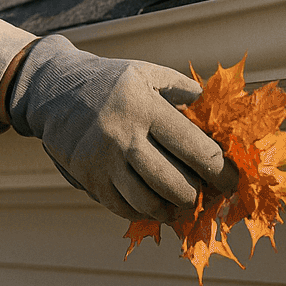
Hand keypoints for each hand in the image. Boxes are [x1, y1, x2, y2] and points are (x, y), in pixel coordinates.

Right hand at [5, 36, 233, 221]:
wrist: (52, 90)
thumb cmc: (108, 81)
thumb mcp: (145, 72)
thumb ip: (182, 89)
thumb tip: (215, 110)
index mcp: (144, 107)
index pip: (194, 149)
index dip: (221, 171)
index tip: (232, 181)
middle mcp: (122, 135)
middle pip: (174, 184)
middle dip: (197, 196)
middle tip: (206, 195)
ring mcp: (102, 161)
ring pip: (149, 203)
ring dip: (173, 210)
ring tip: (182, 204)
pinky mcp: (88, 178)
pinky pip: (123, 208)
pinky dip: (144, 212)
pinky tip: (155, 205)